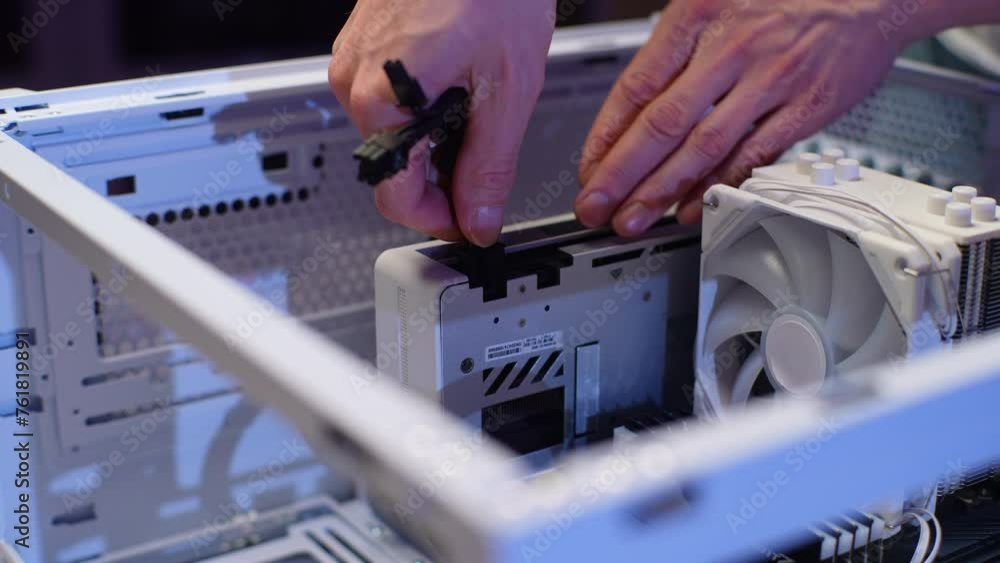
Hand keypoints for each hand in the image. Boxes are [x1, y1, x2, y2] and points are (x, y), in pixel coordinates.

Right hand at [329, 1, 554, 245]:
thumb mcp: (506, 90)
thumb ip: (489, 167)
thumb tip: (478, 219)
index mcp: (381, 99)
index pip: (396, 198)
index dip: (439, 221)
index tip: (469, 223)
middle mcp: (352, 80)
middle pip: (392, 167)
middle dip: (439, 181)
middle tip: (486, 168)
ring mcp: (353, 58)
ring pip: (390, 134)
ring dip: (432, 143)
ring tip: (477, 110)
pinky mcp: (363, 42)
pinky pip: (386, 98)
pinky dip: (421, 110)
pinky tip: (456, 86)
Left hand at [575, 0, 908, 232]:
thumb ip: (675, 48)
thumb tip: (632, 108)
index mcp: (699, 15)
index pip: (637, 86)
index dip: (606, 135)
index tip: (589, 168)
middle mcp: (731, 47)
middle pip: (662, 124)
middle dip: (621, 175)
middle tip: (594, 206)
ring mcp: (770, 80)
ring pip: (703, 147)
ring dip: (661, 191)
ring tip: (632, 219)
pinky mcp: (805, 107)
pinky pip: (752, 156)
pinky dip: (718, 187)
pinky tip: (691, 209)